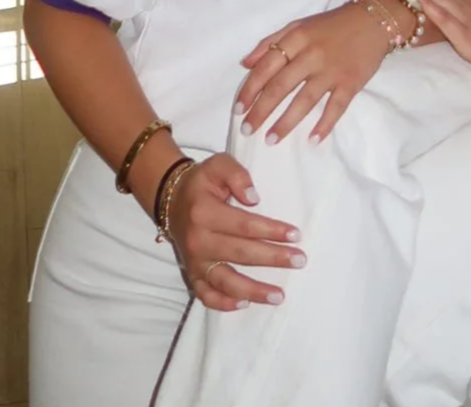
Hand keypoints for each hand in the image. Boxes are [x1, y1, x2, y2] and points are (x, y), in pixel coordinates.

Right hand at [167, 152, 304, 311]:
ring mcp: (194, 261)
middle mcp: (198, 240)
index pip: (244, 225)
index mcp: (205, 212)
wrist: (171, 199)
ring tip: (279, 295)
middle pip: (240, 254)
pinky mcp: (192, 274)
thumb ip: (237, 175)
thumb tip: (254, 198)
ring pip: (225, 281)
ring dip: (253, 291)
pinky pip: (205, 295)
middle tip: (300, 261)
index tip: (296, 234)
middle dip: (272, 258)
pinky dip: (223, 303)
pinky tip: (244, 304)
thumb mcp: (218, 165)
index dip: (271, 230)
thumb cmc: (202, 182)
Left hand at [236, 0, 393, 144]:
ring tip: (270, 139)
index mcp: (296, 38)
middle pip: (280, 86)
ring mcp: (332, 70)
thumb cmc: (331, 25)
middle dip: (261, 111)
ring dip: (286, 122)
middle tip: (247, 131)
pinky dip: (324, 124)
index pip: (266, 67)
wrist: (372, 20)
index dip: (250, 90)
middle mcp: (311, 55)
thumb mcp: (298, 25)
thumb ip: (270, 42)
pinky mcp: (351, 83)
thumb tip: (245, 64)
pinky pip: (336, 107)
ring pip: (304, 100)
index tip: (238, 110)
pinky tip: (312, 140)